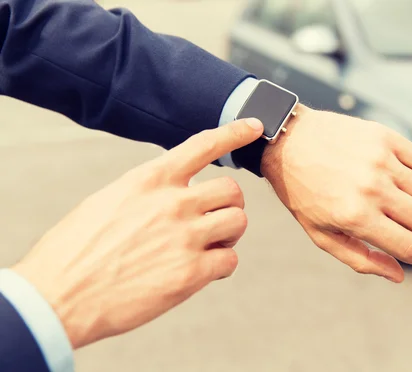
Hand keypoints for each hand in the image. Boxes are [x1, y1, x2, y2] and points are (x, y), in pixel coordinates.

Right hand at [12, 118, 263, 348]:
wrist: (59, 296)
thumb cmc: (77, 251)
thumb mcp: (109, 201)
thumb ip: (148, 193)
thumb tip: (173, 195)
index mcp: (150, 179)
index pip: (204, 145)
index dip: (235, 132)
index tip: (256, 126)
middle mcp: (173, 202)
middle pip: (232, 190)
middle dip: (228, 205)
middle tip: (215, 222)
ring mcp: (185, 236)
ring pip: (238, 221)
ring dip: (229, 235)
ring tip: (210, 247)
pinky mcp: (191, 272)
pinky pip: (230, 260)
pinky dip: (222, 266)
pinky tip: (204, 272)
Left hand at [262, 105, 411, 282]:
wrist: (287, 142)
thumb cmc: (303, 193)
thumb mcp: (321, 234)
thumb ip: (360, 259)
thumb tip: (399, 275)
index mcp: (355, 217)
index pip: (410, 246)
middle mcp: (371, 188)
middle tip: (395, 221)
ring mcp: (380, 160)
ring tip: (393, 197)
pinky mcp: (385, 137)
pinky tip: (396, 176)